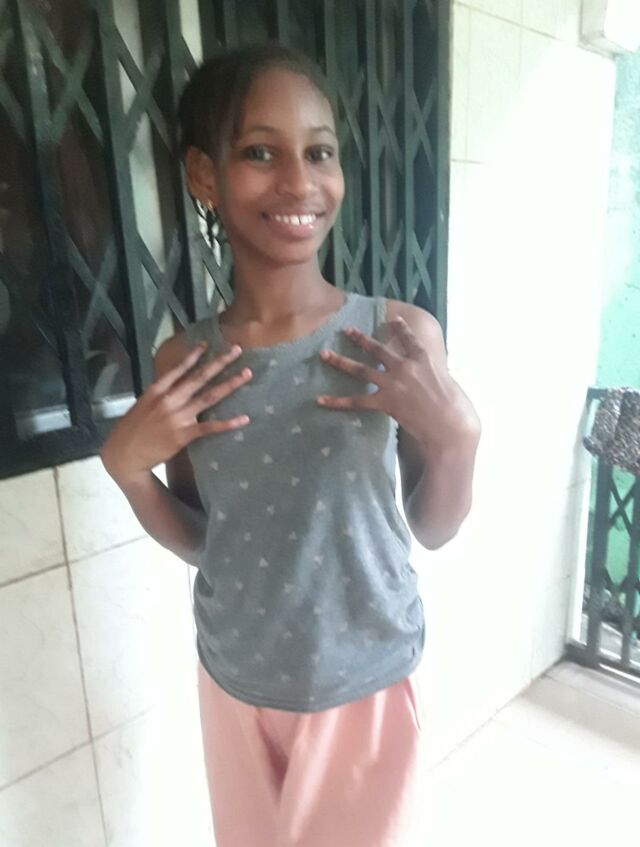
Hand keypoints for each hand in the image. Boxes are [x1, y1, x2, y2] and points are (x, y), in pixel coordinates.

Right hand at [100, 342, 251, 484]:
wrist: (124, 454)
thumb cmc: (132, 430)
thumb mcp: (143, 404)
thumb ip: (160, 394)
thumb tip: (175, 384)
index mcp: (157, 390)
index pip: (179, 368)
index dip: (194, 355)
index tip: (207, 344)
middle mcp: (169, 399)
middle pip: (200, 377)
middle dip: (220, 362)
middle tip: (237, 350)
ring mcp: (178, 416)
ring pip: (209, 396)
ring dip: (230, 384)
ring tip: (246, 374)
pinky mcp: (184, 434)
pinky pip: (210, 427)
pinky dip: (228, 423)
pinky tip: (244, 418)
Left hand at [317, 316, 474, 450]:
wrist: (451, 426)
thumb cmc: (458, 410)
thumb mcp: (450, 385)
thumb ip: (439, 377)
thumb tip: (438, 378)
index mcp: (425, 359)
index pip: (410, 339)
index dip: (401, 329)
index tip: (394, 319)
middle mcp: (406, 366)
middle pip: (378, 349)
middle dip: (360, 339)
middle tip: (346, 330)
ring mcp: (394, 383)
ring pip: (361, 369)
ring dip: (340, 361)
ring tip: (324, 354)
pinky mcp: (386, 402)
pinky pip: (356, 401)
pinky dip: (337, 401)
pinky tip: (320, 400)